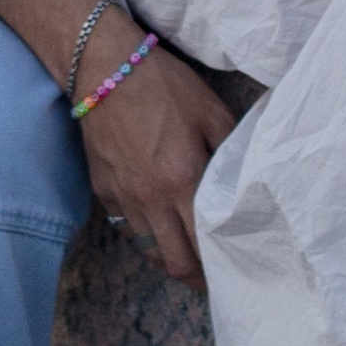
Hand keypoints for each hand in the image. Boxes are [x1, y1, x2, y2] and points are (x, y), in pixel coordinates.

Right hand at [73, 42, 232, 286]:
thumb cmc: (164, 85)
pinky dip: (144, 232)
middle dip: (194, 276)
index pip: (201, 246)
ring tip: (186, 253)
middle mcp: (150, 199)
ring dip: (168, 256)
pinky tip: (157, 221)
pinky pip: (126, 227)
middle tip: (210, 276)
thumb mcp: (211, 111)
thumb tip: (243, 179)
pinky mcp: (102, 190)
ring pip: (147, 249)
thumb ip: (231, 149)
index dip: (217, 267)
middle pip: (173, 262)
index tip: (231, 271)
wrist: (102, 68)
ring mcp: (122, 197)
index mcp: (182, 181)